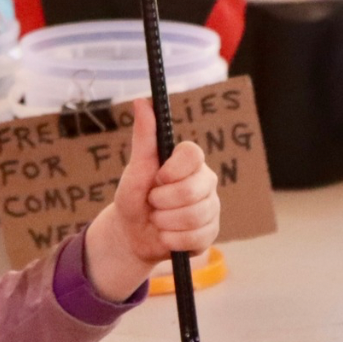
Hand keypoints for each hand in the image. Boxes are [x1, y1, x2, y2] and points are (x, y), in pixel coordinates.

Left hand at [83, 100, 221, 300]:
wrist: (131, 234)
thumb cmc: (134, 197)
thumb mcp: (136, 168)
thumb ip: (144, 136)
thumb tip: (142, 101)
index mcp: (190, 162)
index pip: (194, 154)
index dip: (172, 170)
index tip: (157, 178)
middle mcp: (206, 182)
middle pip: (193, 190)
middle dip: (162, 202)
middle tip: (153, 202)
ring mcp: (211, 209)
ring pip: (194, 217)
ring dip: (165, 222)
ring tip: (158, 220)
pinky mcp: (210, 234)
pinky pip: (196, 239)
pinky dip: (172, 240)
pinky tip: (166, 236)